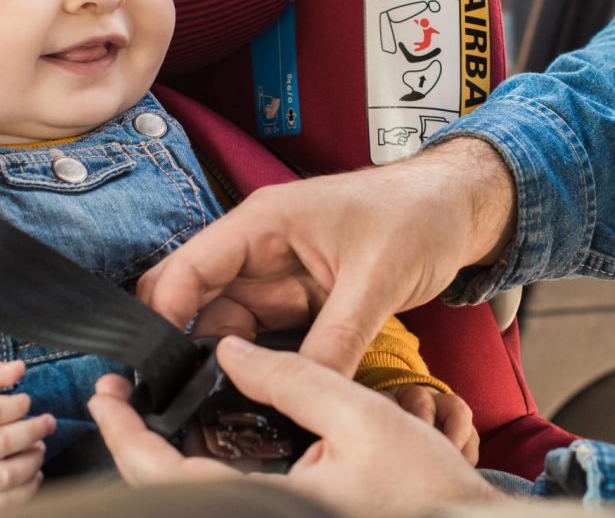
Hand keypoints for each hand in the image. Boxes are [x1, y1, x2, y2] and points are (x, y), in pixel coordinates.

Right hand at [0, 360, 56, 511]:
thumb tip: (18, 368)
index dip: (14, 405)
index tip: (25, 400)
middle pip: (0, 443)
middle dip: (33, 431)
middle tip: (46, 423)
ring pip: (3, 477)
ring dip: (32, 461)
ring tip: (39, 447)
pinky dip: (25, 491)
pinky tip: (34, 473)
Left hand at [89, 336, 506, 517]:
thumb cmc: (426, 487)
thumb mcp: (362, 415)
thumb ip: (293, 378)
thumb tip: (231, 351)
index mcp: (271, 506)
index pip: (167, 477)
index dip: (126, 436)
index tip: (107, 396)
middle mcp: (264, 517)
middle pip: (169, 489)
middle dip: (135, 442)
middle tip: (119, 395)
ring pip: (195, 493)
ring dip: (163, 455)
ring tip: (152, 405)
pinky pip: (225, 497)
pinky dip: (200, 468)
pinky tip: (203, 432)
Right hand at [137, 138, 516, 375]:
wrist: (458, 209)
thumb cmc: (418, 215)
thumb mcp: (378, 280)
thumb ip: (337, 339)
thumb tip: (303, 390)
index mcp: (264, 223)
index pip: (189, 268)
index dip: (164, 316)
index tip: (156, 368)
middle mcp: (260, 248)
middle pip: (196, 300)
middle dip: (184, 345)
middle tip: (183, 398)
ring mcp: (278, 275)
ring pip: (226, 325)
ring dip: (223, 361)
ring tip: (221, 404)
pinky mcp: (299, 299)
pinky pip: (263, 336)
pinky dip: (259, 364)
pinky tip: (259, 393)